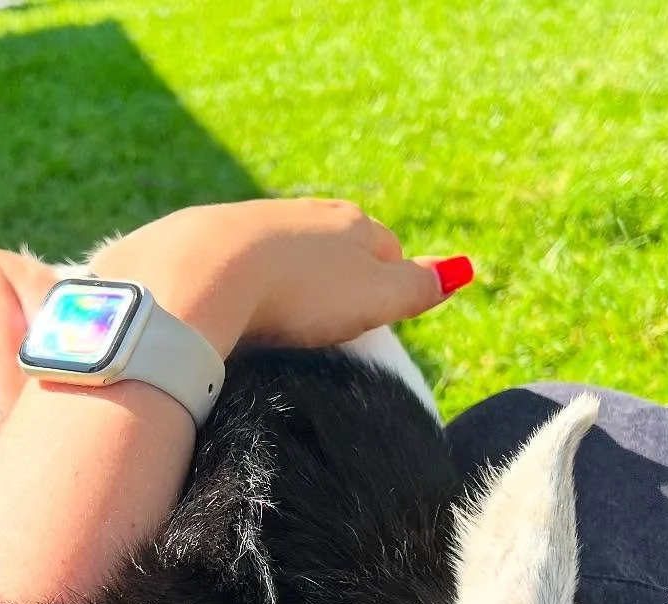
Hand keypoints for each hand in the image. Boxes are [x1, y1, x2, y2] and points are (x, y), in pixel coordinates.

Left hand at [89, 198, 459, 356]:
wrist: (204, 270)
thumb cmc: (298, 290)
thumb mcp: (373, 297)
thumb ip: (417, 286)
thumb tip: (463, 270)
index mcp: (353, 224)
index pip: (388, 252)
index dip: (386, 289)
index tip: (375, 322)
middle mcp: (306, 214)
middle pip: (336, 250)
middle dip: (337, 283)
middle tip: (330, 325)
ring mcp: (255, 222)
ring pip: (286, 255)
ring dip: (289, 282)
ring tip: (283, 321)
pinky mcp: (207, 241)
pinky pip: (238, 268)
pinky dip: (244, 286)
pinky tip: (236, 308)